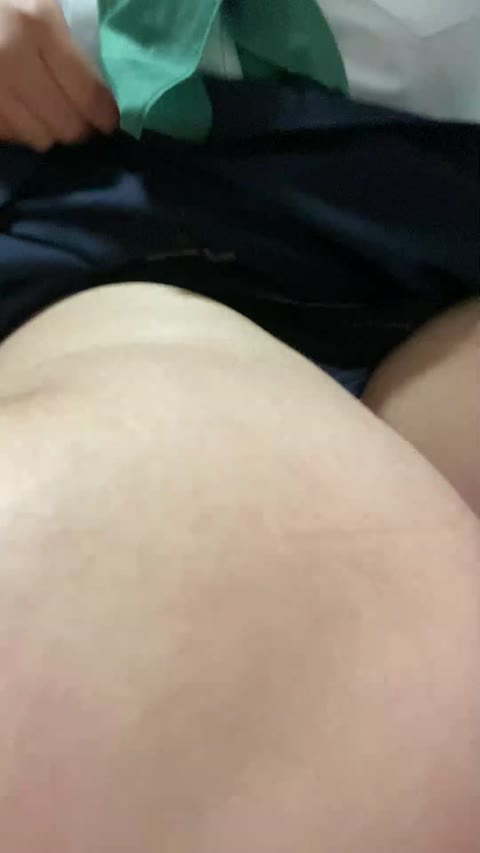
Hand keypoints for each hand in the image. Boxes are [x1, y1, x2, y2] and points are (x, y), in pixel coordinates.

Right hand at [0, 0, 117, 150]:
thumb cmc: (3, 2)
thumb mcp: (36, 4)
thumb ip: (62, 43)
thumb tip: (92, 96)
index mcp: (36, 25)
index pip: (88, 94)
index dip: (104, 116)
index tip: (107, 122)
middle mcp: (11, 58)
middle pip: (66, 126)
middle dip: (77, 129)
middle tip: (78, 123)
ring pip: (36, 137)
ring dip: (46, 131)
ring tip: (43, 114)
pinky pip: (6, 134)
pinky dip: (15, 129)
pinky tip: (14, 109)